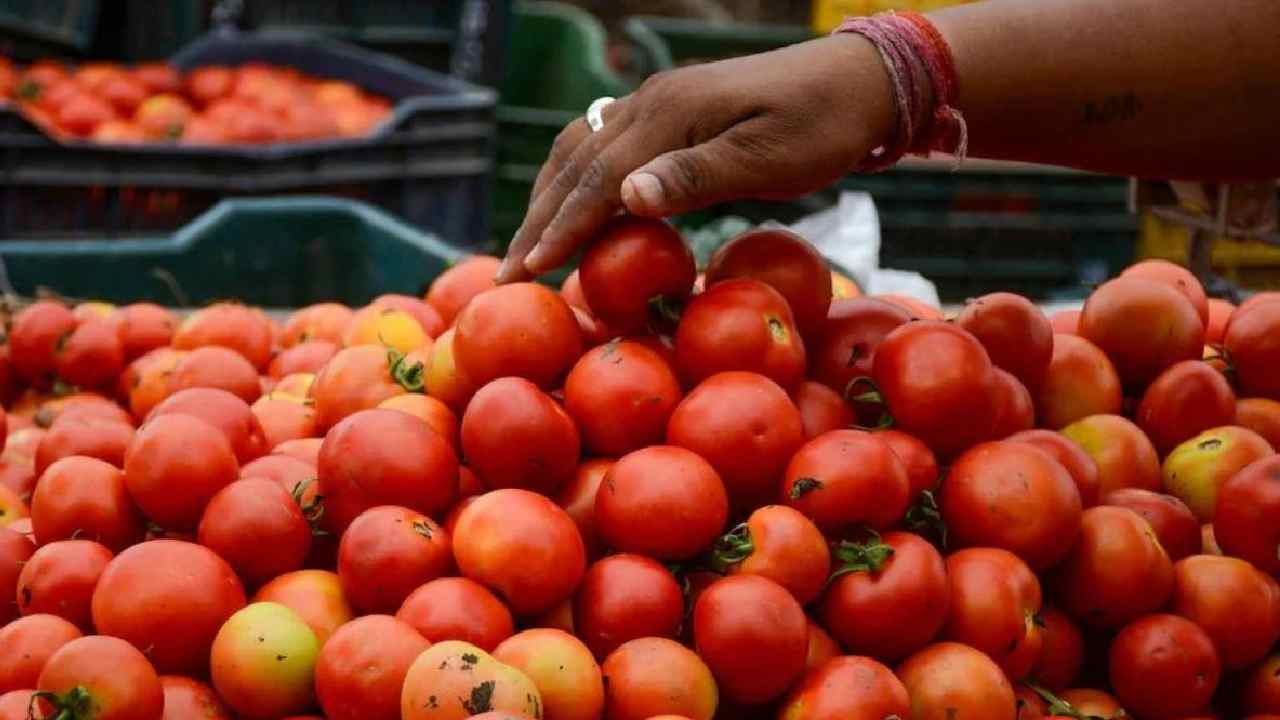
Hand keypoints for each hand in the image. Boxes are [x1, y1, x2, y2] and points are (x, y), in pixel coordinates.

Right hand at [496, 34, 896, 282]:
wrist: (858, 81)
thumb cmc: (822, 127)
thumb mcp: (768, 159)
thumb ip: (695, 177)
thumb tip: (625, 197)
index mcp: (671, 112)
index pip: (599, 178)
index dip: (562, 227)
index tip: (530, 271)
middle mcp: (652, 102)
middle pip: (576, 163)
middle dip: (539, 220)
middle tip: (507, 272)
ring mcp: (658, 103)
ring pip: (581, 149)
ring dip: (550, 198)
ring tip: (528, 246)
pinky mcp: (671, 112)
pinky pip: (604, 145)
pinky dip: (577, 180)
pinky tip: (572, 208)